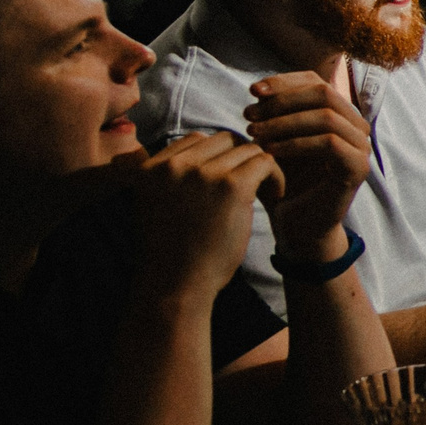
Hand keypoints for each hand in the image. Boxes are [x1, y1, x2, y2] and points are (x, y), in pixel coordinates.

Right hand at [129, 132, 284, 303]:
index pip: (194, 140)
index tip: (227, 179)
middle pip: (222, 139)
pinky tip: (275, 195)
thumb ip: (170, 176)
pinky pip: (265, 162)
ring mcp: (201, 173)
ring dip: (259, 167)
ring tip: (265, 190)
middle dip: (239, 159)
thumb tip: (203, 148)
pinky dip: (275, 176)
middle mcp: (173, 164)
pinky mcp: (230, 186)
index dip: (217, 158)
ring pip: (246, 149)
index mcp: (150, 167)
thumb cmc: (171, 251)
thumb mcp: (154, 204)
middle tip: (252, 182)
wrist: (175, 285)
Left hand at [242, 73, 370, 254]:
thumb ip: (274, 115)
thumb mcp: (275, 141)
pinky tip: (271, 152)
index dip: (284, 82)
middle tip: (250, 116)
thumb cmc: (284, 183)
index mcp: (339, 115)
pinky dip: (297, 144)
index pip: (316, 82)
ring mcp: (361, 147)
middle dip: (283, 101)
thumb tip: (258, 90)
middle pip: (324, 93)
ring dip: (285, 122)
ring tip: (254, 134)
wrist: (296, 227)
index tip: (253, 92)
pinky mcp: (357, 168)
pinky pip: (329, 143)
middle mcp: (355, 126)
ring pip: (327, 116)